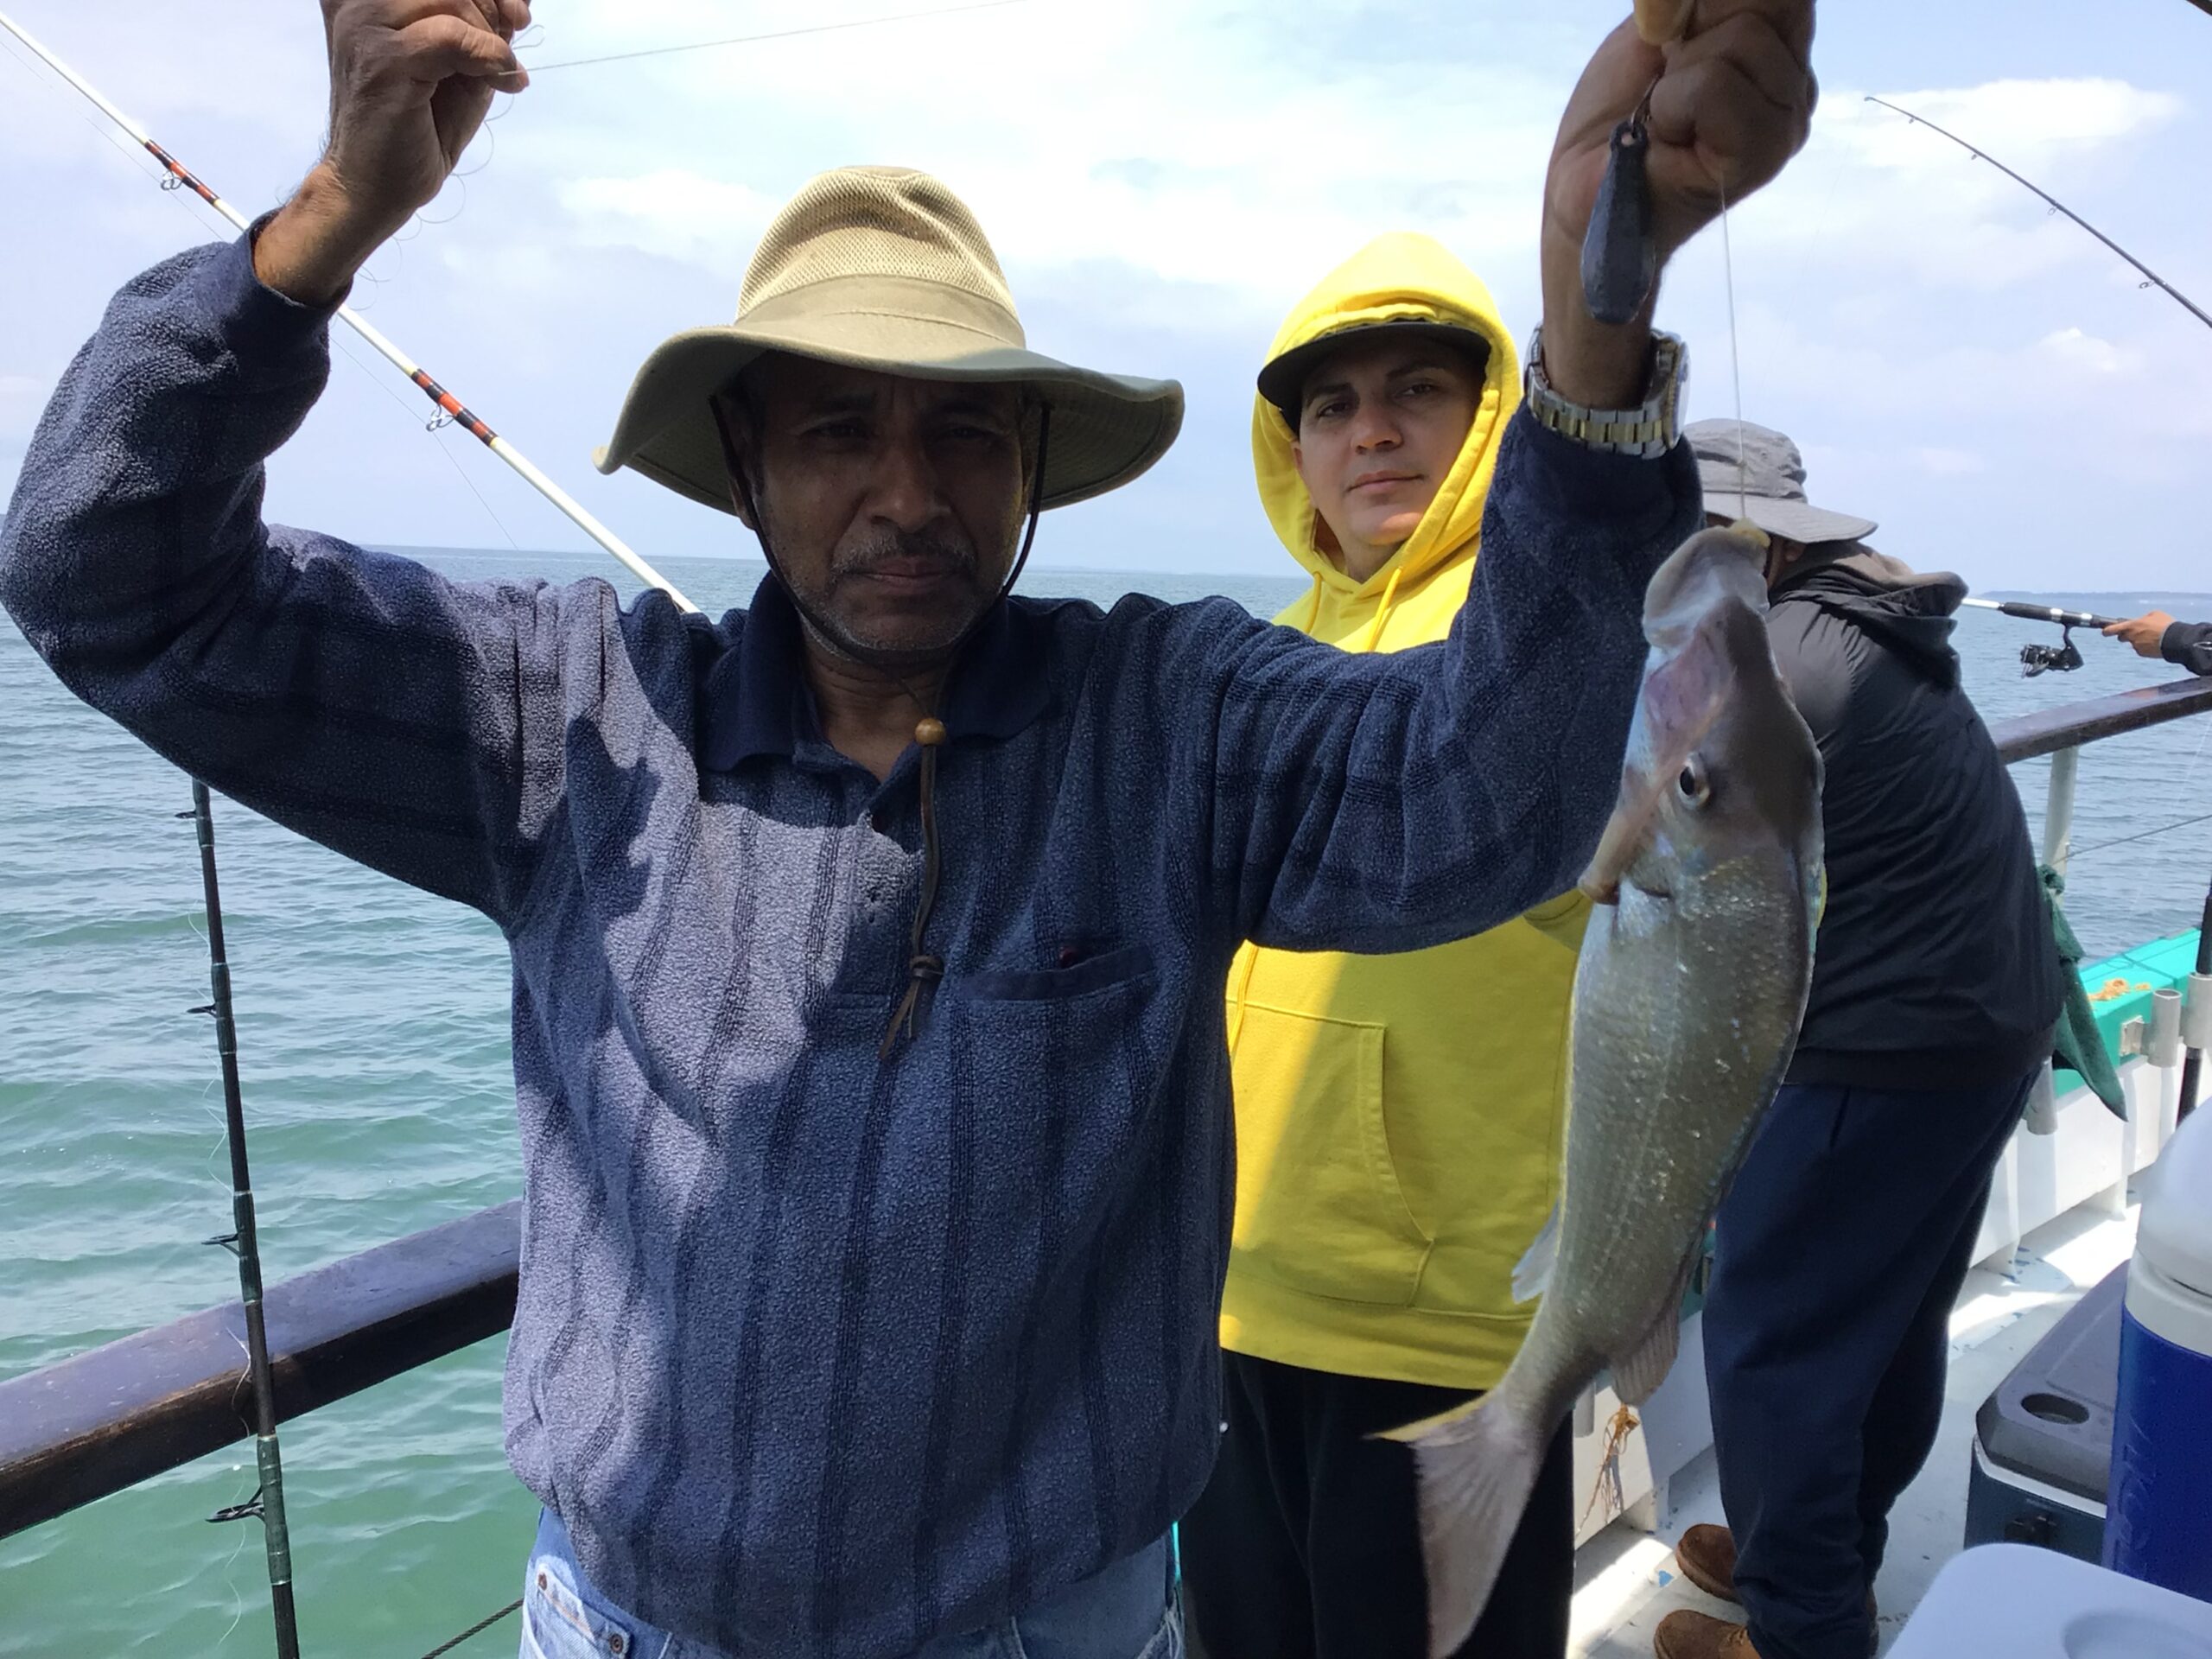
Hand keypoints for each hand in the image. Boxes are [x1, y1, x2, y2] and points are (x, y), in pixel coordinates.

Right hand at [255, 0, 530, 305]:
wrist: (376, 185)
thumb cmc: (418, 125)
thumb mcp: (459, 66)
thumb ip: (480, 28)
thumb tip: (519, 4)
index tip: (516, 14)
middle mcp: (359, 2)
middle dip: (491, 7)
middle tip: (511, 40)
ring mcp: (365, 26)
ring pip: (450, 0)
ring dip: (489, 36)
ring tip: (498, 73)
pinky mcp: (382, 59)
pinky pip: (451, 36)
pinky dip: (488, 57)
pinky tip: (504, 82)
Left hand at [1538, 1, 1816, 407]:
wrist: (1586, 192)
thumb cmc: (1618, 113)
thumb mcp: (1659, 29)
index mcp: (1779, 48)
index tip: (1671, 38)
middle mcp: (1796, 84)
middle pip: (1763, 3)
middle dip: (1692, 32)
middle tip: (1663, 86)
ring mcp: (1786, 123)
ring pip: (1741, 40)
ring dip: (1677, 75)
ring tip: (1664, 117)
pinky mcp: (1763, 155)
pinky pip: (1715, 85)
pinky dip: (1673, 104)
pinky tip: (1666, 137)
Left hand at [2103, 612, 2174, 658]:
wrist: (2175, 640)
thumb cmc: (2165, 625)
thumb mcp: (2155, 614)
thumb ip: (2144, 618)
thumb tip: (2142, 620)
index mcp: (2132, 625)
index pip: (2113, 629)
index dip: (2107, 630)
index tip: (2104, 632)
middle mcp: (2131, 636)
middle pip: (2122, 637)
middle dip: (2126, 635)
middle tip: (2138, 632)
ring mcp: (2136, 646)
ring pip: (2133, 643)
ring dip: (2139, 640)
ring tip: (2153, 637)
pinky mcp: (2142, 653)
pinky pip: (2141, 649)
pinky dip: (2145, 647)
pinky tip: (2155, 643)